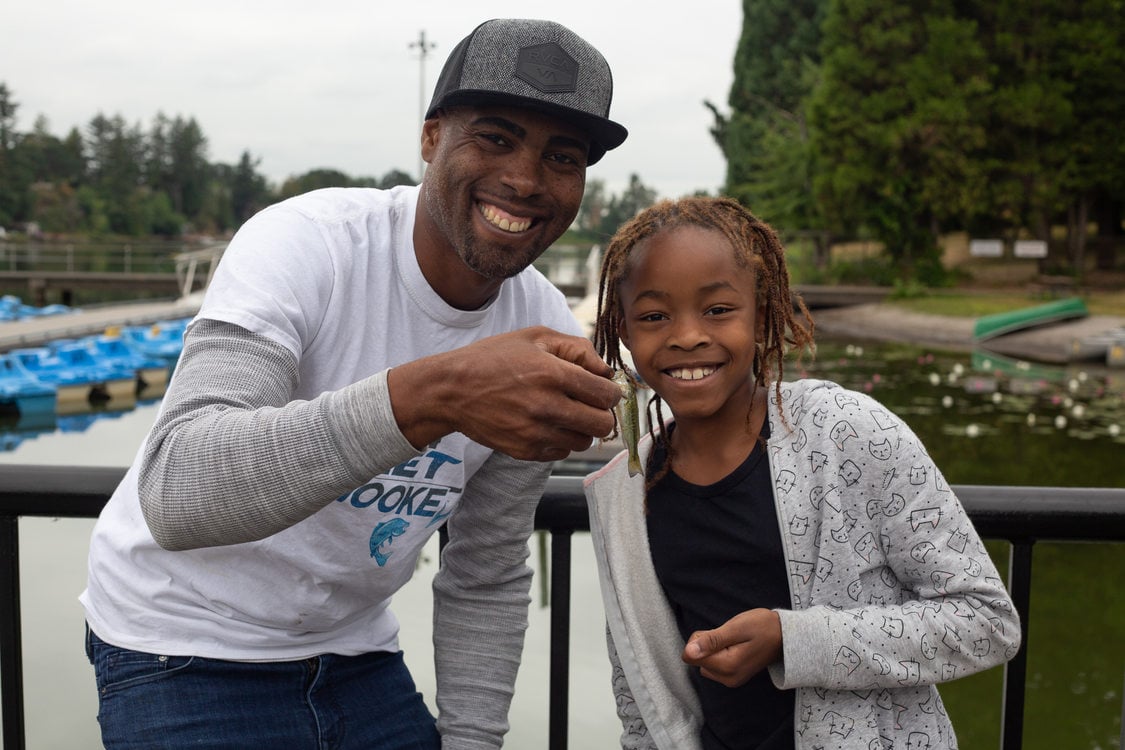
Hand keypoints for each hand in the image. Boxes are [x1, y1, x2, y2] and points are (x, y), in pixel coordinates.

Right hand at [388, 327, 621, 460]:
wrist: (451, 390)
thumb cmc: (494, 358)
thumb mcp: (535, 336)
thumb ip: (577, 348)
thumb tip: (606, 371)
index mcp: (553, 374)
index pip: (606, 395)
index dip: (611, 392)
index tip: (603, 390)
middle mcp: (546, 407)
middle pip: (602, 425)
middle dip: (602, 413)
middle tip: (589, 404)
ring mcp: (535, 433)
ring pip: (584, 442)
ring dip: (582, 429)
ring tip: (565, 413)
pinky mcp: (525, 451)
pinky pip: (561, 453)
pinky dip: (561, 440)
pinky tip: (547, 424)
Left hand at [682, 608, 782, 687]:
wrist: (785, 636)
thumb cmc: (762, 627)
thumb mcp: (735, 628)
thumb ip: (711, 641)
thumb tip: (687, 653)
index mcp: (727, 667)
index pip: (690, 656)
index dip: (699, 640)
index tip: (717, 633)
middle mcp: (727, 679)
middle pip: (697, 660)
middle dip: (706, 644)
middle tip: (727, 635)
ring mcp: (731, 680)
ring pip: (705, 663)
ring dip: (712, 649)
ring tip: (732, 640)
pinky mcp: (734, 677)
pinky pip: (714, 665)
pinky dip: (719, 654)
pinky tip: (734, 646)